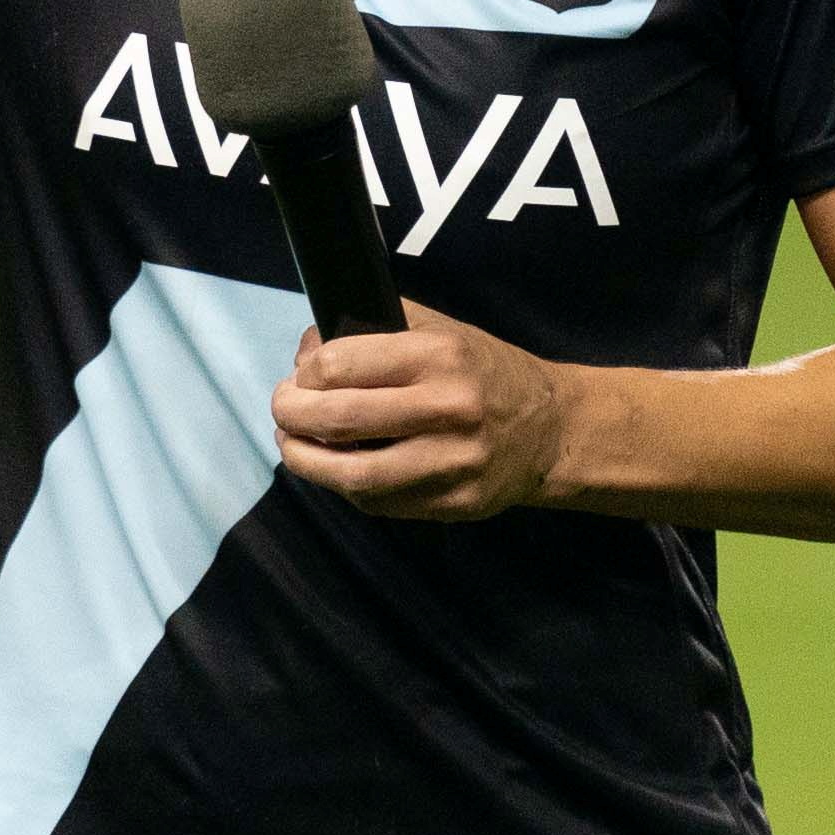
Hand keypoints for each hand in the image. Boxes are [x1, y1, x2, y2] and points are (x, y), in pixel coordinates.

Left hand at [272, 308, 570, 523]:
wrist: (553, 430)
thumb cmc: (485, 373)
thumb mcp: (442, 331)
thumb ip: (376, 329)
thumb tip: (308, 350)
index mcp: (441, 356)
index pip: (342, 365)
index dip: (306, 372)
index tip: (300, 375)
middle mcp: (448, 409)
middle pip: (340, 419)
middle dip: (292, 414)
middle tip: (282, 410)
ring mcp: (452, 464)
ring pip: (354, 475)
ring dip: (307, 461)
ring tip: (292, 445)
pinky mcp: (453, 504)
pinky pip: (379, 502)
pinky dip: (345, 485)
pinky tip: (335, 468)